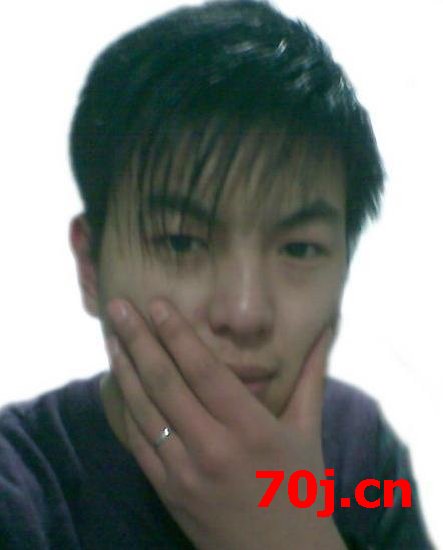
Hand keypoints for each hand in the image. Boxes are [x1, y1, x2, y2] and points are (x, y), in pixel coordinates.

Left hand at [106, 298, 344, 549]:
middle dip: (138, 339)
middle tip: (117, 307)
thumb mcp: (309, 431)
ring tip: (111, 337)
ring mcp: (184, 474)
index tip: (157, 303)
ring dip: (124, 369)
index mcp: (252, 429)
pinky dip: (125, 409)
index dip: (177, 334)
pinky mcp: (168, 492)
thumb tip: (326, 327)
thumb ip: (312, 375)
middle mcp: (213, 448)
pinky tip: (118, 383)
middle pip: (165, 383)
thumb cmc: (302, 492)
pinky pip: (139, 443)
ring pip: (144, 410)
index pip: (204, 370)